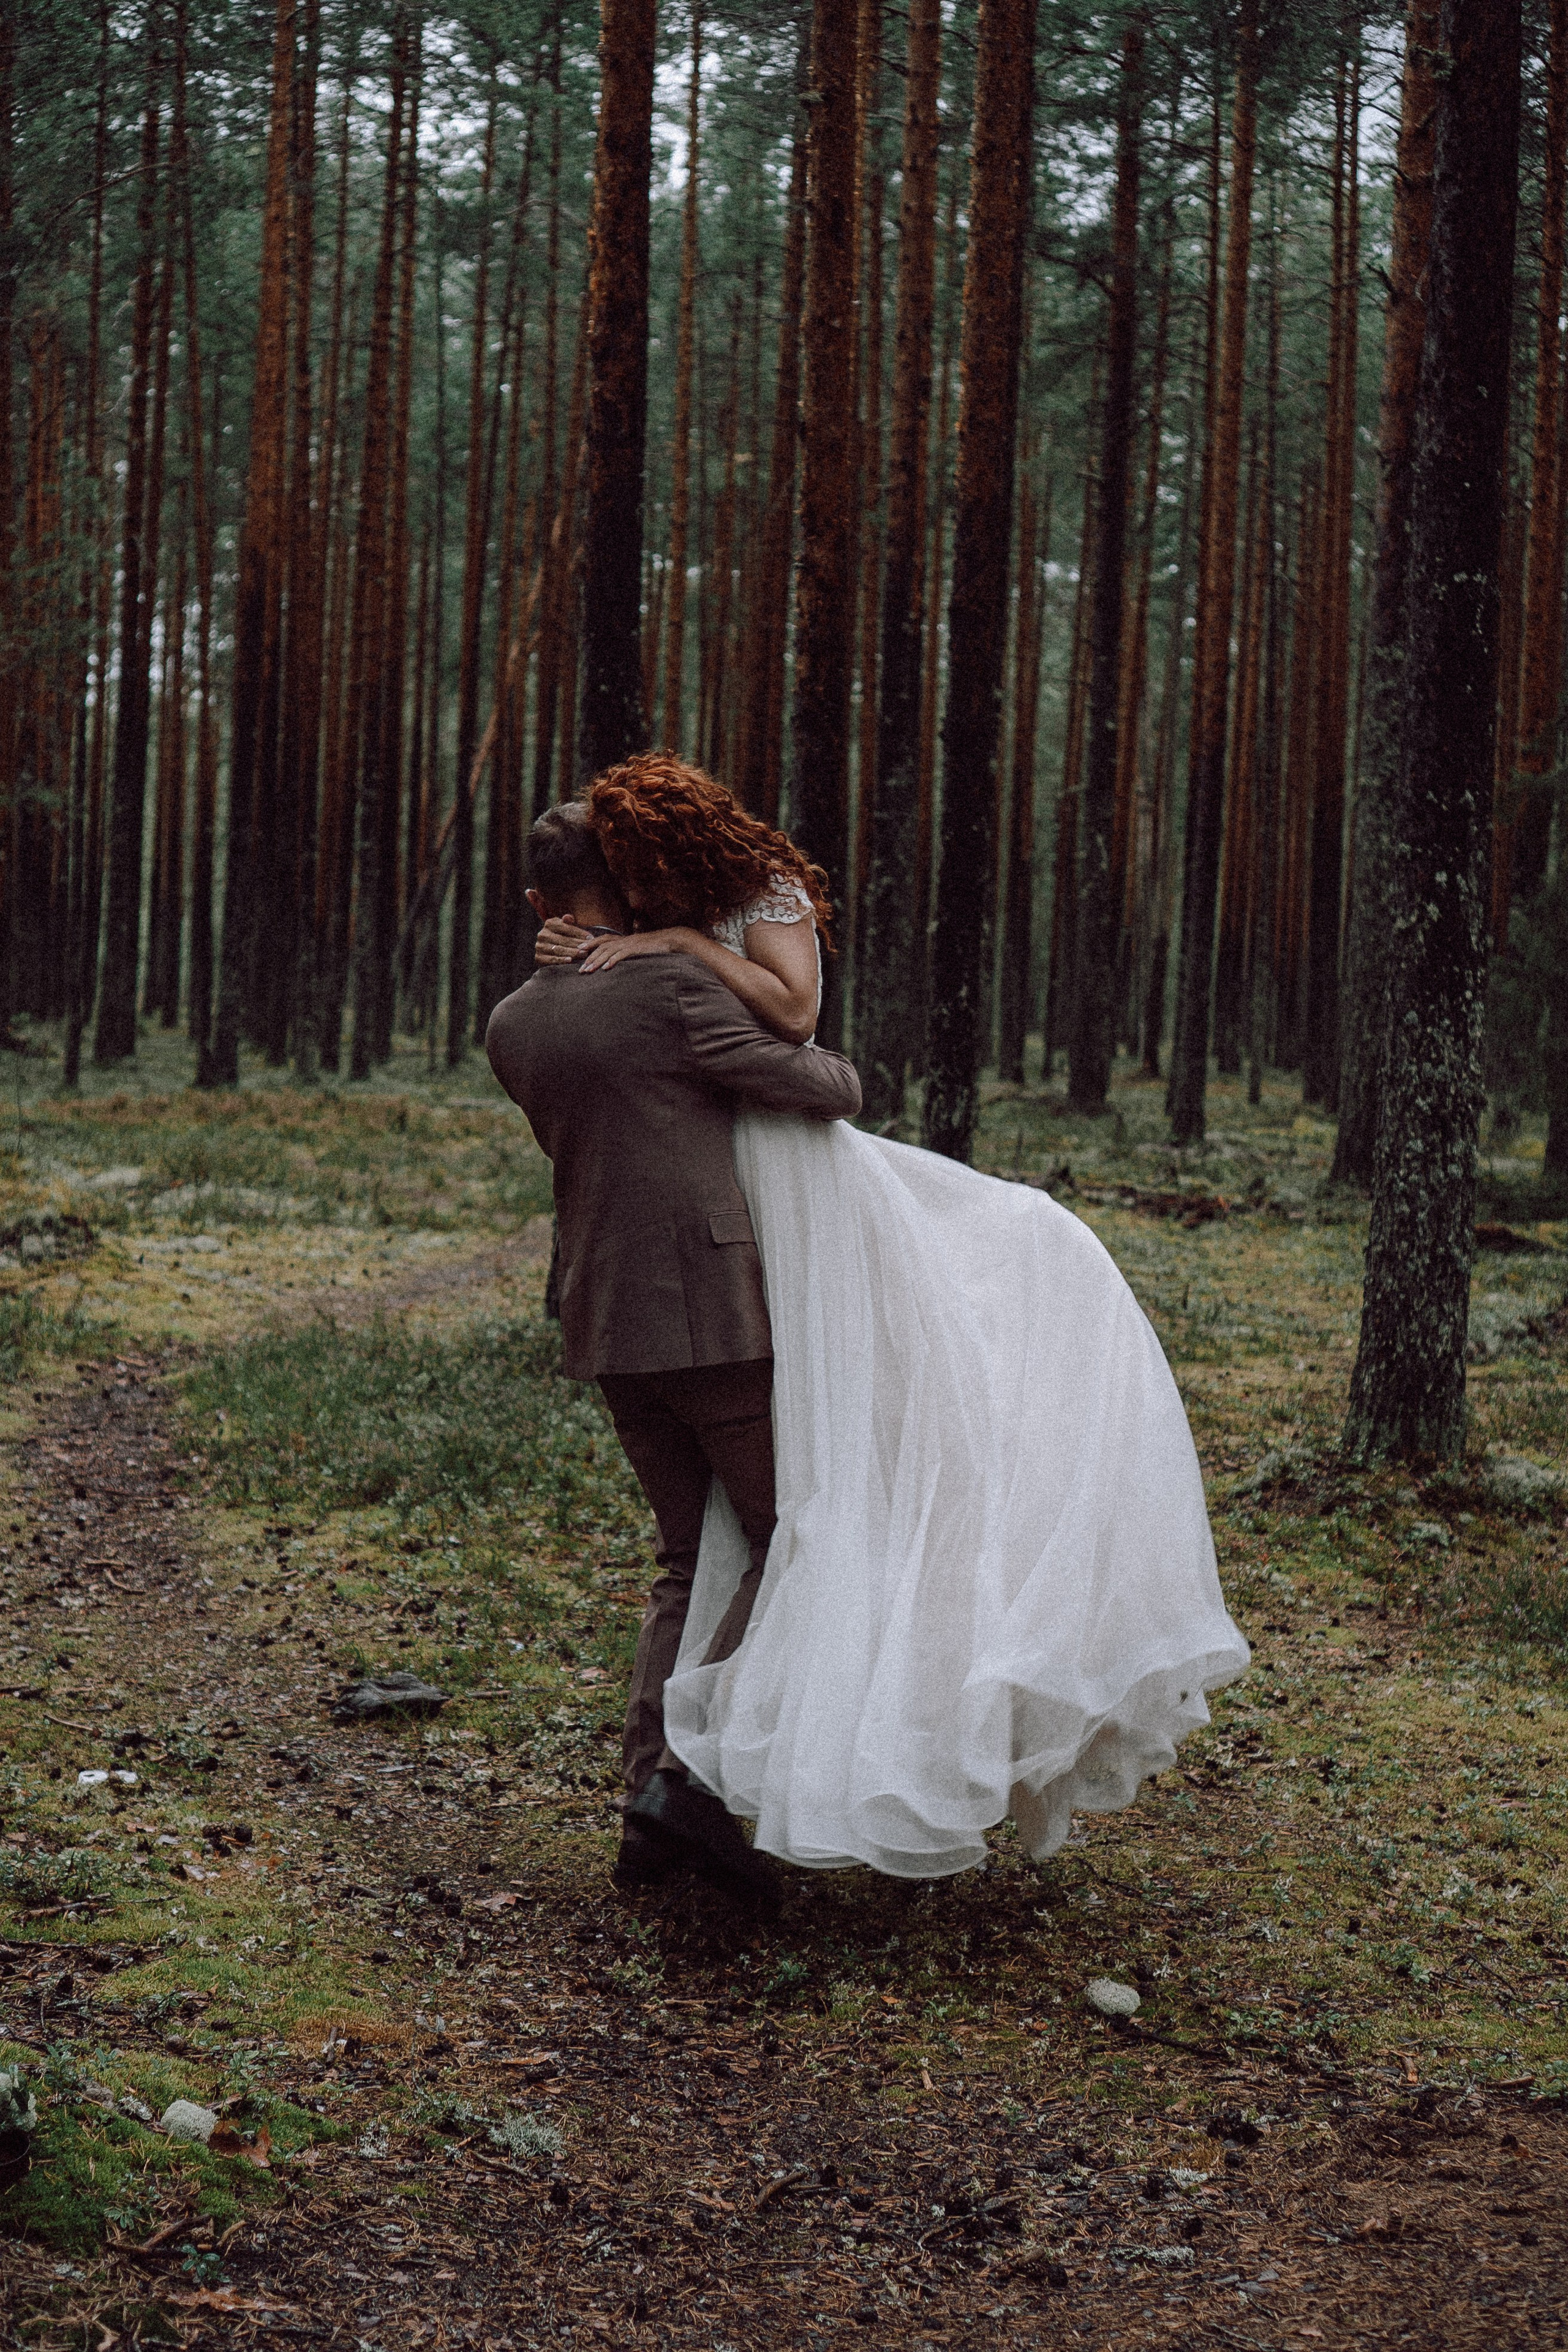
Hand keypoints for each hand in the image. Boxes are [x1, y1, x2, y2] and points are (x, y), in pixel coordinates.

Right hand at [534, 916, 595, 969]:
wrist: (549, 953)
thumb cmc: (562, 937)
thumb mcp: (566, 928)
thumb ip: (569, 923)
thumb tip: (569, 917)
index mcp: (549, 923)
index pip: (566, 927)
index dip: (579, 932)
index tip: (591, 938)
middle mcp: (542, 934)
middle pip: (563, 939)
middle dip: (578, 944)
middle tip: (589, 948)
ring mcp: (540, 946)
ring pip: (558, 949)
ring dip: (572, 952)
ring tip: (584, 954)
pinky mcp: (539, 958)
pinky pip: (552, 959)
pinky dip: (561, 960)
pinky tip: (570, 960)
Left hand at [579, 927, 702, 973]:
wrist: (672, 940)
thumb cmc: (657, 947)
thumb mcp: (640, 949)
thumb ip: (629, 953)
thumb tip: (619, 962)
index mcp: (624, 939)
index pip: (603, 940)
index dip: (590, 944)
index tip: (579, 952)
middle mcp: (624, 939)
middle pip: (602, 947)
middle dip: (589, 958)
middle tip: (580, 969)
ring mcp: (630, 943)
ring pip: (608, 951)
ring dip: (596, 961)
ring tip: (588, 971)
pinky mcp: (637, 949)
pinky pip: (622, 954)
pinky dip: (612, 961)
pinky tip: (605, 968)